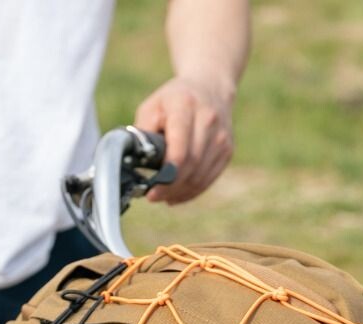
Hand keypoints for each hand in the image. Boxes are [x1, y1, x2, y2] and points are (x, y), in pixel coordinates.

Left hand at [134, 76, 234, 203]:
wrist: (210, 88)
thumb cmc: (173, 101)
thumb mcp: (151, 107)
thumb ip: (142, 134)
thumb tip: (135, 164)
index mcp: (185, 106)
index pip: (180, 151)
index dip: (166, 176)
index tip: (151, 191)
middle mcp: (208, 120)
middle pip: (190, 167)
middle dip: (170, 188)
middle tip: (154, 196)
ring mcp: (221, 137)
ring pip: (200, 177)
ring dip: (180, 192)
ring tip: (164, 195)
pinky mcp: (227, 150)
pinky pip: (208, 180)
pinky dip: (191, 191)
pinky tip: (177, 194)